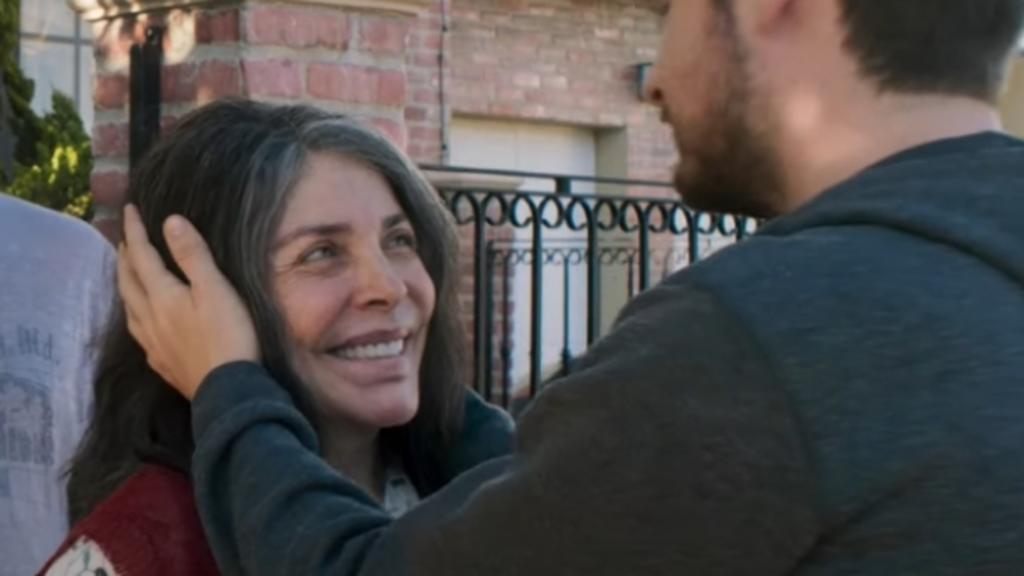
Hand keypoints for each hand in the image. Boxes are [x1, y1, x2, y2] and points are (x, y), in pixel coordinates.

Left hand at [118, 204, 259, 399]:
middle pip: (129, 281)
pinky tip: (142, 321)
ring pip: (129, 307)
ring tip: (127, 274)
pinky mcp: (161, 362)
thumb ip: (193, 256)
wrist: (228, 391)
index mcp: (163, 295)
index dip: (135, 231)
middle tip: (125, 239)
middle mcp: (149, 317)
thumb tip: (170, 221)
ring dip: (125, 285)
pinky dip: (135, 315)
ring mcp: (152, 343)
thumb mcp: (216, 290)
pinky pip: (138, 332)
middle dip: (125, 256)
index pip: (142, 256)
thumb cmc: (229, 336)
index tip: (129, 209)